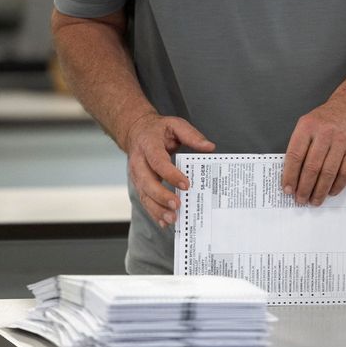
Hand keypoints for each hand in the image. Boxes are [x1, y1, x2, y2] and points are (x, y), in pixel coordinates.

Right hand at [125, 113, 214, 227]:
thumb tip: (209, 147)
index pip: (158, 162)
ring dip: (157, 209)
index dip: (171, 174)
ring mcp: (137, 175)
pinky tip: (165, 222)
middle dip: (161, 196)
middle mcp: (139, 162)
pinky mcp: (139, 184)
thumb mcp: (175, 125)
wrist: (136, 131)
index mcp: (148, 145)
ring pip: (144, 195)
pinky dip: (154, 212)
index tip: (186, 184)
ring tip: (172, 218)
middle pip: (147, 182)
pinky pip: (145, 201)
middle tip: (177, 205)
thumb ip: (192, 135)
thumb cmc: (157, 130)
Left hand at [281, 99, 345, 205]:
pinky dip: (337, 185)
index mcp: (308, 126)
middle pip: (311, 167)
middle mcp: (325, 132)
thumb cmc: (327, 120)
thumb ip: (299, 146)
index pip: (295, 155)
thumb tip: (292, 177)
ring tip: (314, 200)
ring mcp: (343, 140)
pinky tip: (330, 191)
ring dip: (320, 190)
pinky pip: (345, 172)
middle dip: (304, 187)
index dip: (290, 175)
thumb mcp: (308, 124)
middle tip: (301, 199)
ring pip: (328, 172)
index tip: (287, 189)